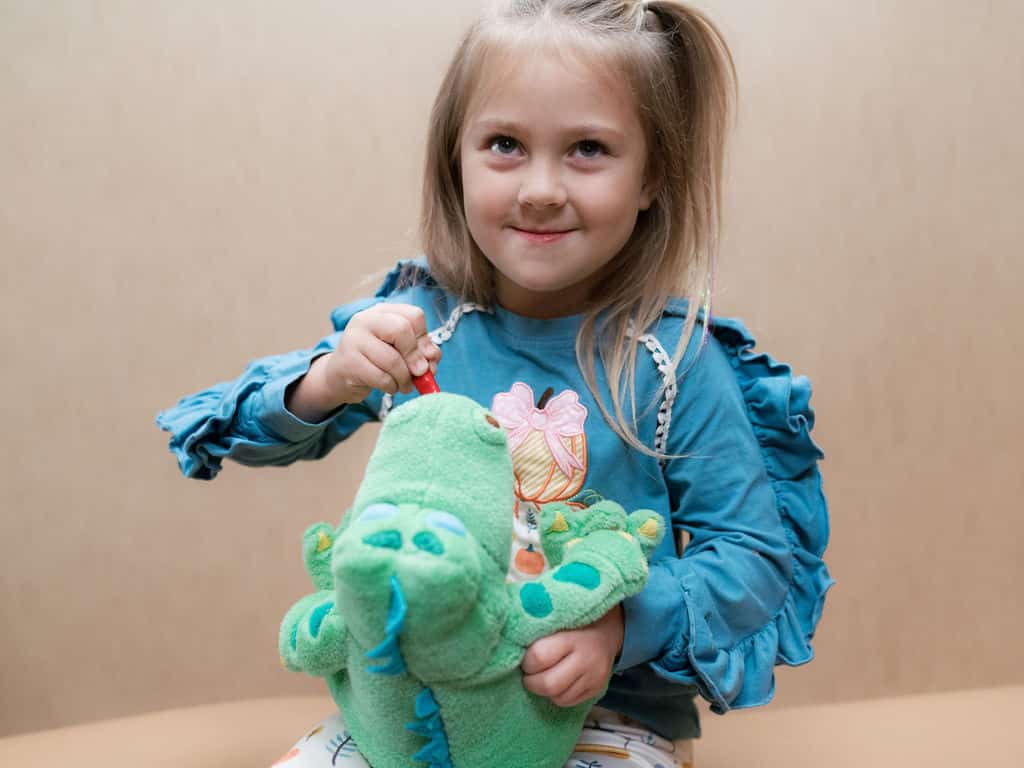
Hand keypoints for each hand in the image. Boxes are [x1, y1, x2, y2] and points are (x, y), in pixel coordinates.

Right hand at [287, 303, 440, 420]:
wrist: (340, 376)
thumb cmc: (376, 361)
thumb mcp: (400, 350)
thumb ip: (421, 350)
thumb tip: (432, 357)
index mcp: (383, 311)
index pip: (413, 315)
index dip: (424, 338)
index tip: (426, 356)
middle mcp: (366, 319)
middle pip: (402, 330)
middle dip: (415, 356)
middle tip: (419, 373)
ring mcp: (353, 339)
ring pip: (392, 359)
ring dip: (404, 378)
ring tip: (404, 385)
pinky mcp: (348, 362)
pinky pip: (381, 377)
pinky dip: (391, 387)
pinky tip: (390, 387)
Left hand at [521, 604, 623, 707]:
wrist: (606, 632)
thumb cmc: (572, 623)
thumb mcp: (556, 620)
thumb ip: (537, 632)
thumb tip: (509, 645)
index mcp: (572, 637)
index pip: (539, 656)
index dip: (527, 661)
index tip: (525, 657)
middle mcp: (585, 659)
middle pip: (549, 684)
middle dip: (532, 682)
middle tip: (528, 673)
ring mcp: (594, 677)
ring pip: (558, 697)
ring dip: (544, 690)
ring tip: (542, 675)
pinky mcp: (597, 690)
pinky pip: (568, 702)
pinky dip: (557, 695)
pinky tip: (557, 681)